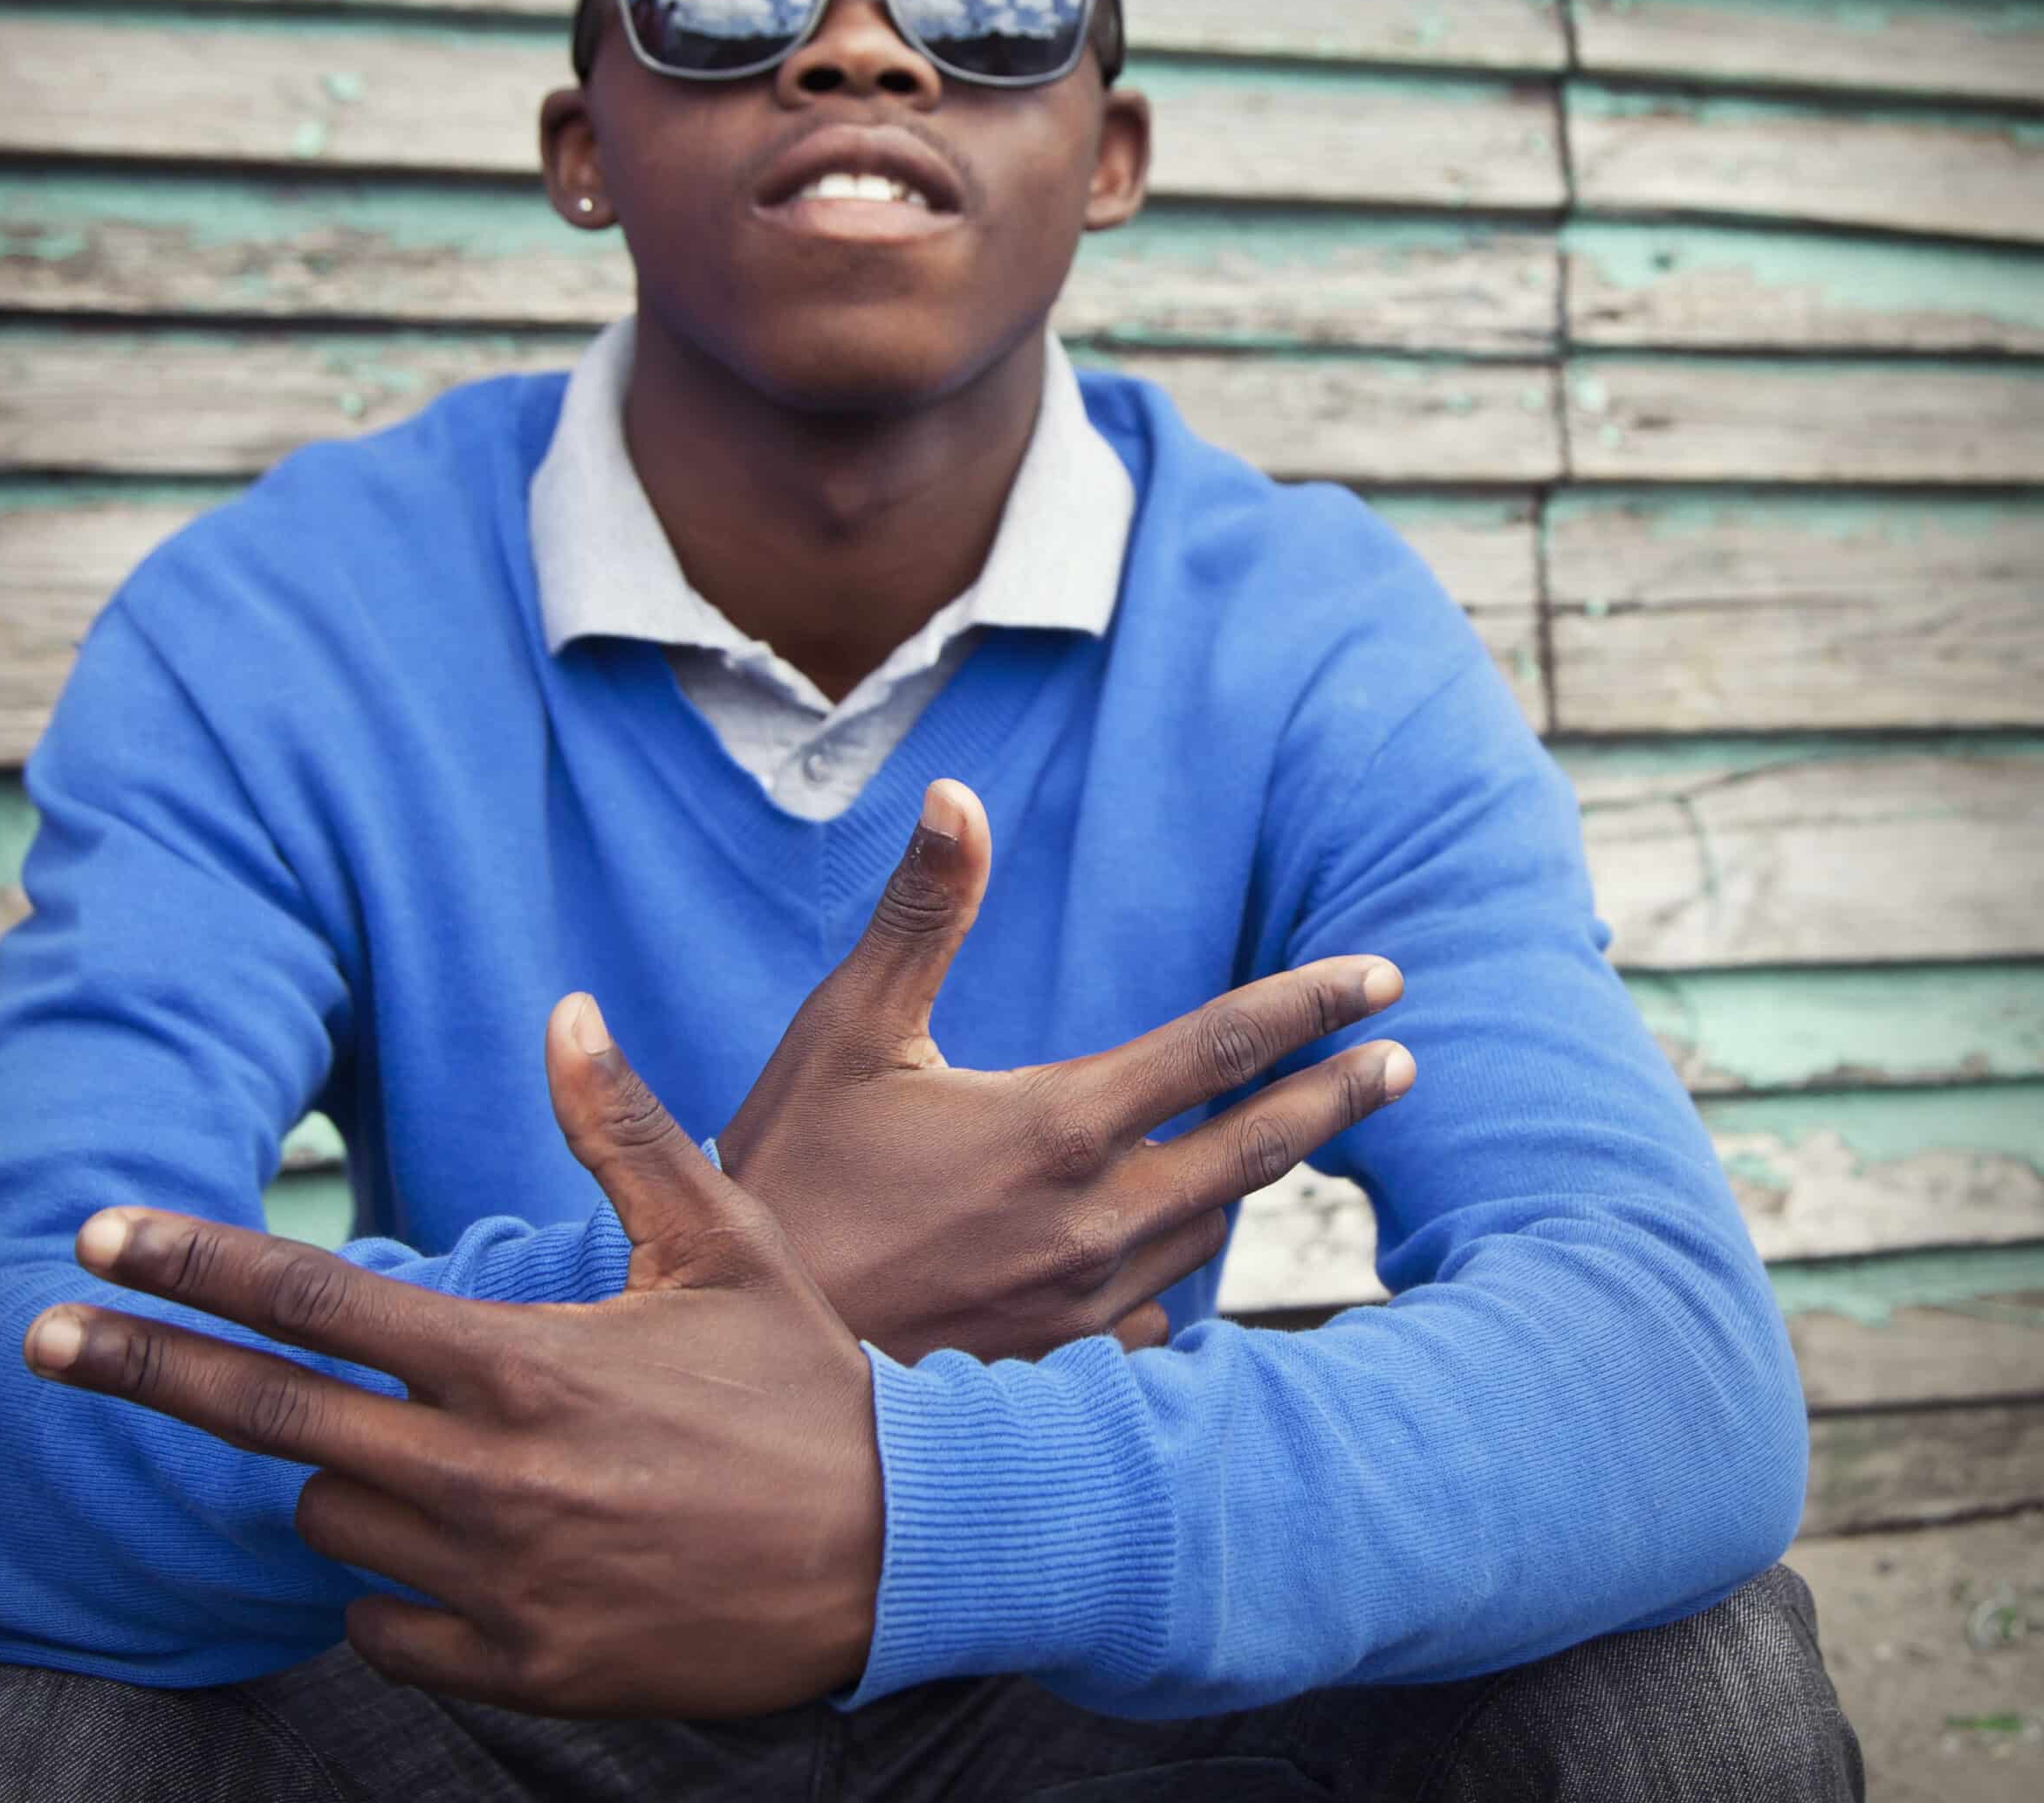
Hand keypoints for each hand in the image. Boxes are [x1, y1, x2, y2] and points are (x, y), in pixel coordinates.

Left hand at [22, 994, 881, 1718]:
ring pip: (325, 1522)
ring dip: (331, 1473)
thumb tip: (565, 1011)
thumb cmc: (802, 1383)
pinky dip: (387, 1584)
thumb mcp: (725, 1242)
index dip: (192, 1265)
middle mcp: (484, 1477)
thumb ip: (626, 1132)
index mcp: (521, 1363)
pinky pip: (381, 1627)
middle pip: (265, 1419)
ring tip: (404, 1442)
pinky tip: (447, 1547)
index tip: (99, 1238)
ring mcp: (492, 1584)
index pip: (315, 1303)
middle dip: (137, 1371)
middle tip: (38, 1342)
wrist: (894, 1554)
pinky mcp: (517, 1668)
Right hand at [717, 779, 1412, 1366]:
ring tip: (1293, 1138)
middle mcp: (1096, 1219)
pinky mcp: (1064, 1361)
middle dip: (1338, 1098)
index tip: (1385, 979)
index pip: (1223, 1050)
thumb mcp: (850, 1029)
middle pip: (1258, 1150)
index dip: (1311, 1004)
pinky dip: (1180, 1266)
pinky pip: (1160, 1310)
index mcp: (1058, 1125)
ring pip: (1213, 1231)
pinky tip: (1174, 1251)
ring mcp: (1087, 1302)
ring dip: (1257, 1180)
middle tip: (1400, 1063)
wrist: (755, 1352)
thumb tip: (956, 793)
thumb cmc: (794, 1170)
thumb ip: (923, 913)